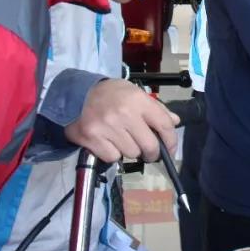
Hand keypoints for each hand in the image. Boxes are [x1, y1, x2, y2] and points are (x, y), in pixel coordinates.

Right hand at [63, 79, 178, 162]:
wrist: (74, 93)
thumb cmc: (109, 93)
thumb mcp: (134, 92)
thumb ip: (155, 107)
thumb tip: (174, 121)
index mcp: (137, 100)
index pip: (164, 124)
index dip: (171, 140)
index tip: (170, 148)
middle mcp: (124, 114)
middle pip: (149, 146)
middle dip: (152, 153)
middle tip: (149, 153)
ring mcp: (107, 127)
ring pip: (131, 154)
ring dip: (130, 151)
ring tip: (123, 140)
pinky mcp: (92, 139)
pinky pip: (113, 157)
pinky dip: (113, 154)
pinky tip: (109, 143)